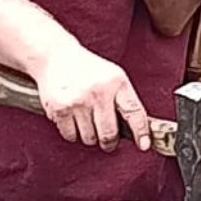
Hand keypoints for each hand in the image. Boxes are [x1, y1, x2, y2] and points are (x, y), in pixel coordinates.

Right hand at [32, 41, 151, 151]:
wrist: (56, 56)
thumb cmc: (88, 69)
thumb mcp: (113, 77)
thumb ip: (124, 101)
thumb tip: (135, 132)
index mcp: (116, 82)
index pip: (134, 112)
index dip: (141, 132)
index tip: (144, 145)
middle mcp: (98, 91)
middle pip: (108, 134)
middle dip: (110, 142)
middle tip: (108, 141)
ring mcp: (78, 100)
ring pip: (89, 138)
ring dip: (90, 136)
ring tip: (87, 120)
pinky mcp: (59, 107)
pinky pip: (70, 135)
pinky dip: (72, 132)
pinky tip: (73, 117)